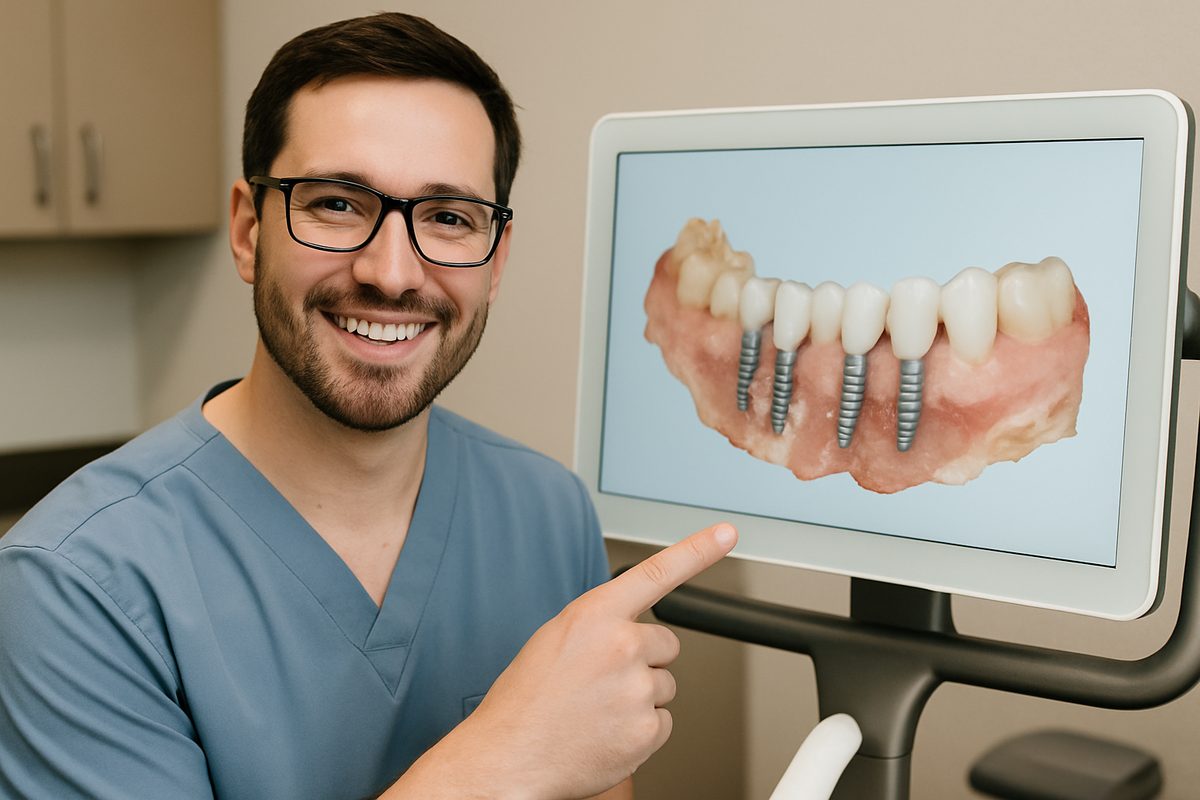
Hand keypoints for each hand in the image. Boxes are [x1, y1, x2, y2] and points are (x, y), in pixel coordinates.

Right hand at [454, 523, 736, 798]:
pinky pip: (663, 722)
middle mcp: (622, 646)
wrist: (508, 758)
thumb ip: (599, 626)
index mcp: (595, 616)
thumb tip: (628, 631)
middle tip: (603, 681)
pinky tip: (606, 732)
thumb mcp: (554, 640)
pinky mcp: (648, 730)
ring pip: (663, 685)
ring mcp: (638, 689)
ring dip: (639, 697)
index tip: (726, 533)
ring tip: (597, 710)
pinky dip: (639, 731)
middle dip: (643, 660)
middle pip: (666, 644)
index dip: (698, 550)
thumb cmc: (525, 702)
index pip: (658, 573)